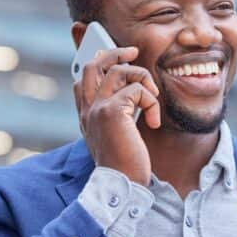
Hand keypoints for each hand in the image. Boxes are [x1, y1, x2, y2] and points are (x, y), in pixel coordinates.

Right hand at [73, 46, 160, 185]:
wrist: (121, 184)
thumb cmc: (124, 165)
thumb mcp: (116, 136)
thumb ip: (117, 115)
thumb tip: (133, 95)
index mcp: (86, 115)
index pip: (82, 78)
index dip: (98, 62)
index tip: (117, 58)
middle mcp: (87, 109)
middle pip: (93, 64)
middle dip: (115, 52)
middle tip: (134, 52)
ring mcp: (97, 108)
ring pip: (119, 71)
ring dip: (143, 78)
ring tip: (153, 96)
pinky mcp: (112, 111)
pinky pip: (137, 90)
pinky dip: (152, 101)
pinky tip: (153, 121)